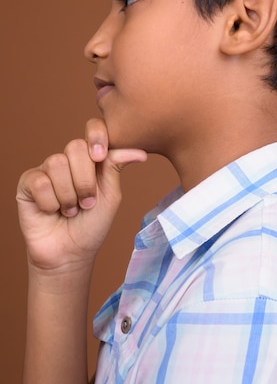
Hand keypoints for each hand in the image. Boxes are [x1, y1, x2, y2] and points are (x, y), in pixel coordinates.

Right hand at [16, 118, 146, 273]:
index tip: (100, 156)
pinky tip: (52, 212)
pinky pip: (40, 182)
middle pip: (75, 147)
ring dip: (69, 196)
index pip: (93, 128)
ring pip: (57, 164)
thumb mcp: (111, 195)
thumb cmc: (92, 225)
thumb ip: (117, 167)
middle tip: (86, 203)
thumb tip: (140, 151)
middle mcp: (68, 160)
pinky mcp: (28, 183)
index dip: (97, 136)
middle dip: (85, 181)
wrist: (71, 254)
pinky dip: (51, 203)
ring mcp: (46, 169)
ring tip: (70, 210)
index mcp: (90, 158)